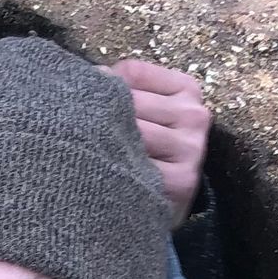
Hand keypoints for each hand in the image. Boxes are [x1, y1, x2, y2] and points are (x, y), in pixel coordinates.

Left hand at [109, 57, 209, 228]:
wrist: (163, 206)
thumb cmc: (147, 152)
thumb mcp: (144, 113)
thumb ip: (122, 89)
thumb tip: (92, 75)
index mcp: (186, 89)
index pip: (132, 72)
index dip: (105, 87)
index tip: (96, 106)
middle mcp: (194, 115)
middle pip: (129, 101)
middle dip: (102, 116)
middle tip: (83, 134)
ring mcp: (191, 147)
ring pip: (130, 131)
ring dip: (106, 142)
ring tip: (94, 154)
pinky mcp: (181, 179)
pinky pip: (136, 163)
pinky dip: (115, 167)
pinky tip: (108, 173)